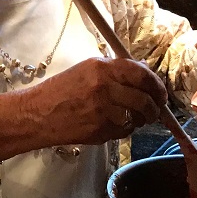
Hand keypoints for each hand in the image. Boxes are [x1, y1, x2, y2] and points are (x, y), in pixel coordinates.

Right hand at [35, 56, 168, 144]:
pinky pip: (125, 130)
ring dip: (142, 119)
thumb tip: (143, 70)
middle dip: (156, 106)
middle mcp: (104, 86)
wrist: (37, 113)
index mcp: (101, 67)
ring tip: (137, 118)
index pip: (141, 73)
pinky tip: (115, 124)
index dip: (156, 84)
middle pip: (145, 97)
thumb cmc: (60, 91)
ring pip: (138, 116)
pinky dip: (125, 129)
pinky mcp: (101, 129)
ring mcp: (103, 110)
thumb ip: (115, 70)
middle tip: (156, 109)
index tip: (159, 92)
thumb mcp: (86, 71)